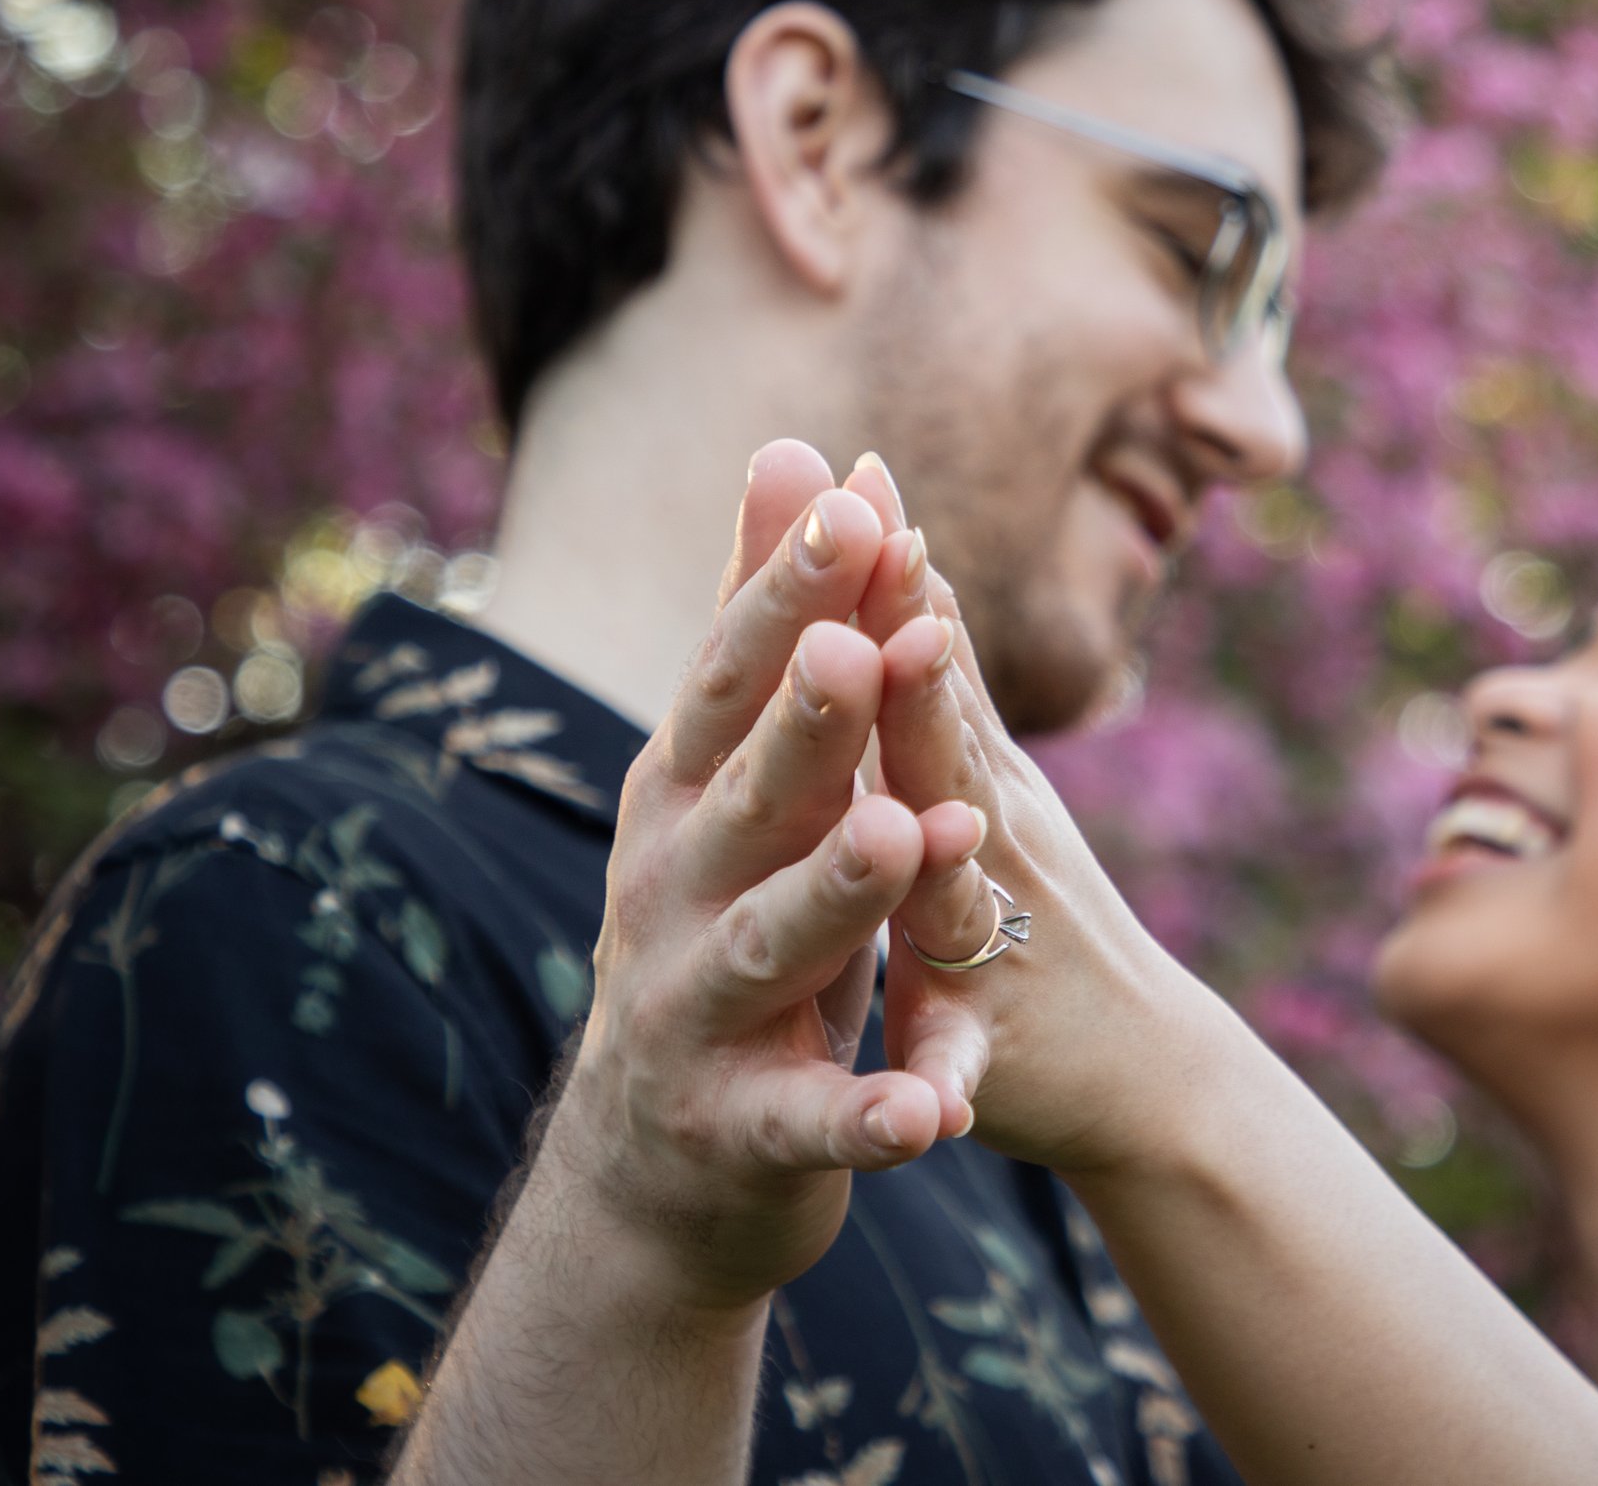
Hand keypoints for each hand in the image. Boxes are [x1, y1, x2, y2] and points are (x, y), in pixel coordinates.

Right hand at [539, 442, 1003, 1311]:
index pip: (732, 678)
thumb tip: (797, 443)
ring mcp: (698, 1011)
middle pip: (746, 795)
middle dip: (804, 721)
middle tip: (863, 646)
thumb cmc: (731, 913)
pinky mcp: (743, 1127)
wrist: (664, 1154)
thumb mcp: (745, 769)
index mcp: (685, 795)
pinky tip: (933, 1113)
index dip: (789, 595)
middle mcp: (674, 889)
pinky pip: (812, 1120)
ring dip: (836, 891)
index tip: (857, 504)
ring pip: (772, 945)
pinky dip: (869, 1115)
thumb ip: (772, 620)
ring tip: (901, 835)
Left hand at [857, 570, 1230, 1178]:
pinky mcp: (990, 1052)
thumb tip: (908, 544)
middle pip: (950, 738)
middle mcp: (990, 840)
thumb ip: (942, 679)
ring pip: (964, 885)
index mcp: (969, 774)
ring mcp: (996, 943)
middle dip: (919, 651)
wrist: (1145, 1070)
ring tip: (924, 813)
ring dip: (945, 837)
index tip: (859, 471)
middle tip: (891, 556)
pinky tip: (936, 1092)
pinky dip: (946, 1070)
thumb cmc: (1046, 911)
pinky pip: (964, 1063)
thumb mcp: (994, 781)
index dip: (895, 569)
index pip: (926, 657)